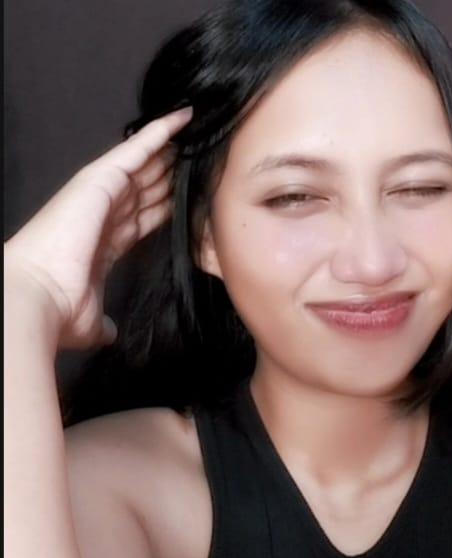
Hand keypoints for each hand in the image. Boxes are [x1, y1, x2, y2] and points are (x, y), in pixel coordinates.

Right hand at [4, 107, 192, 349]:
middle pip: (149, 188)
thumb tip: (109, 334)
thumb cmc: (62, 309)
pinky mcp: (99, 178)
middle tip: (201, 157)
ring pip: (146, 165)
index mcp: (107, 242)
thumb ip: (105, 323)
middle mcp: (107, 213)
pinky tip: (181, 119)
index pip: (145, 218)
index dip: (167, 206)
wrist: (40, 298)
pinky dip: (159, 134)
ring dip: (170, 150)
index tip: (189, 197)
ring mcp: (103, 193)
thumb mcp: (94, 320)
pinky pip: (136, 150)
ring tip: (198, 131)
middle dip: (172, 175)